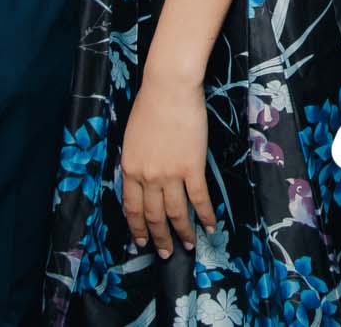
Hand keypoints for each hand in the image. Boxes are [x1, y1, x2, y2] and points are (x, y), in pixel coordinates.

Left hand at [120, 74, 218, 257]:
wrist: (169, 88)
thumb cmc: (150, 104)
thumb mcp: (133, 137)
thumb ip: (137, 161)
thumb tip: (143, 178)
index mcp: (130, 168)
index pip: (131, 208)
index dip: (137, 227)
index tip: (141, 241)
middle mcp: (147, 177)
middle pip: (153, 215)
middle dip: (160, 238)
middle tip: (165, 253)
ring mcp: (170, 173)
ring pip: (176, 213)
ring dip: (183, 233)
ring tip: (190, 245)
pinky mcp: (192, 166)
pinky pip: (199, 198)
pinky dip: (206, 215)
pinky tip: (211, 226)